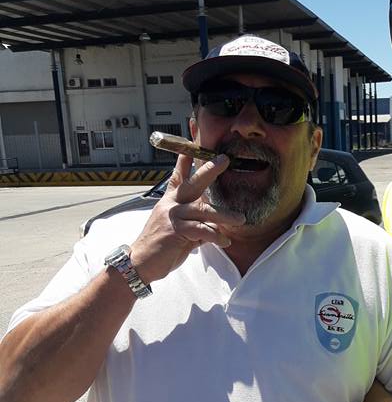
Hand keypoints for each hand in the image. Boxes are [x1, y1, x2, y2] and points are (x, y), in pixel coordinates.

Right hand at [128, 151, 240, 283]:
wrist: (140, 262)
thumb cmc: (161, 246)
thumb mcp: (179, 229)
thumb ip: (195, 221)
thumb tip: (214, 223)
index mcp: (170, 199)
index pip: (179, 173)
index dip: (186, 157)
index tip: (193, 138)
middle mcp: (171, 204)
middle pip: (192, 182)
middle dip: (208, 169)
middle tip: (224, 160)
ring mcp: (173, 216)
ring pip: (203, 209)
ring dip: (224, 215)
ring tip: (240, 219)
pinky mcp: (175, 231)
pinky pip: (201, 230)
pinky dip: (216, 236)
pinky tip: (225, 241)